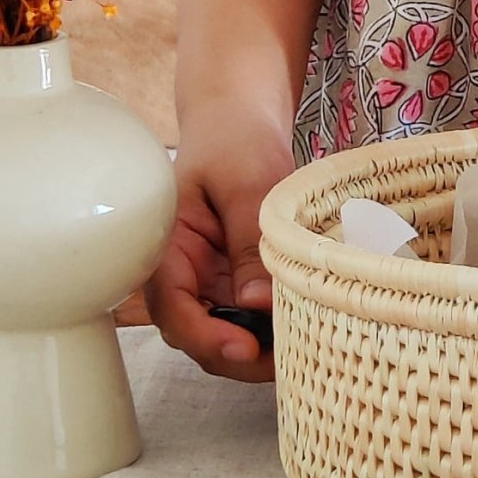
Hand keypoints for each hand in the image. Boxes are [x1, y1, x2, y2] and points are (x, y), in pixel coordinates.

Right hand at [146, 99, 294, 381]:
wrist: (241, 122)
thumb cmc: (235, 141)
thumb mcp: (246, 184)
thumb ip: (248, 242)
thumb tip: (256, 304)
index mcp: (168, 249)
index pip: (172, 309)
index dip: (205, 338)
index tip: (245, 349)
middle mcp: (186, 275)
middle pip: (200, 335)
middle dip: (241, 355)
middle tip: (292, 354)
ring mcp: (215, 281)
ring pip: (230, 333)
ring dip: (263, 348)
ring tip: (308, 341)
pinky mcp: (242, 281)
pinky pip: (255, 316)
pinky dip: (277, 327)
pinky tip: (310, 321)